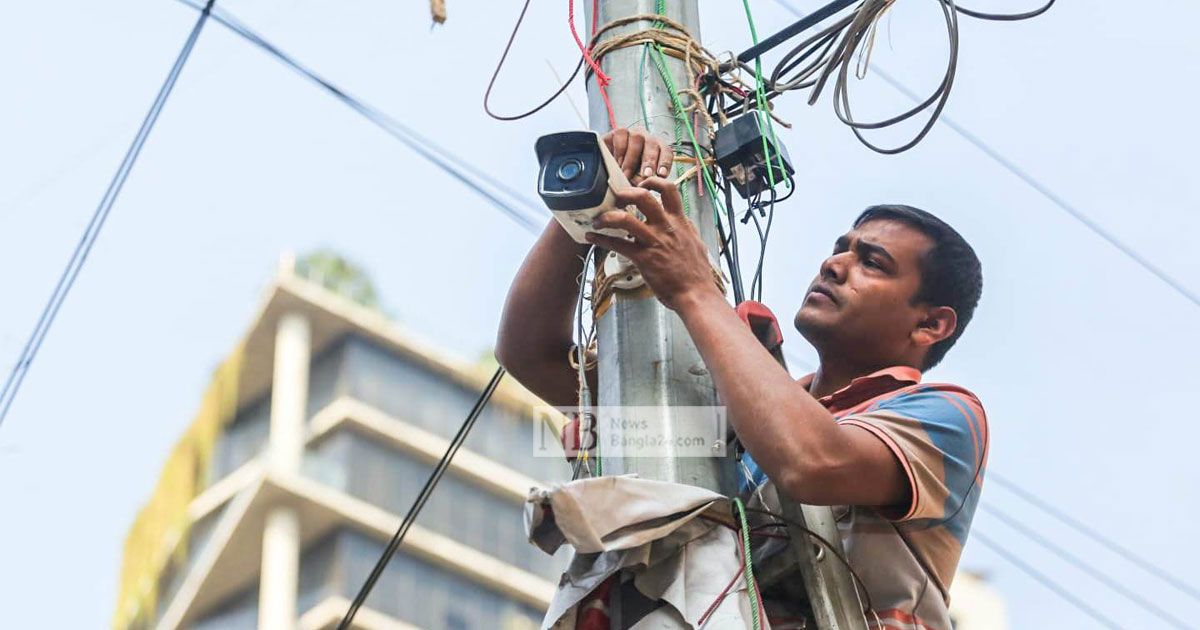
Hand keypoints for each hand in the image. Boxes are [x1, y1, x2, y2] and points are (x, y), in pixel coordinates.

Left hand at [585, 177, 721, 310]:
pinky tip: (592, 238)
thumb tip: (683, 224)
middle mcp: (666, 227)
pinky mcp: (644, 258)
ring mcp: (654, 242)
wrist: (696, 293)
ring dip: (607, 217)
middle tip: (616, 198)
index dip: (654, 180)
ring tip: (598, 220)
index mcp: (680, 222)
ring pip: (626, 219)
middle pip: (644, 197)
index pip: (669, 190)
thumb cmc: (697, 273)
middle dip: (626, 193)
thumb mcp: (696, 243)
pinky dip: (601, 240)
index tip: (644, 181)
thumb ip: (687, 230)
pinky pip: (618, 244)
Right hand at [603, 128, 673, 184]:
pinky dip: (620, 151)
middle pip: (653, 145)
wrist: (606, 166)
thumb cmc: (626, 175)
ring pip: (637, 139)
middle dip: (649, 162)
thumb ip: (643, 181)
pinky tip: (617, 164)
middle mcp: (647, 139)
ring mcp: (633, 133)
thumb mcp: (637, 180)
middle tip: (645, 176)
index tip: (662, 175)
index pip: (666, 152)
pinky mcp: (619, 132)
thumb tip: (645, 185)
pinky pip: (622, 136)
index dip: (665, 163)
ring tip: (626, 174)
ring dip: (632, 159)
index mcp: (658, 150)